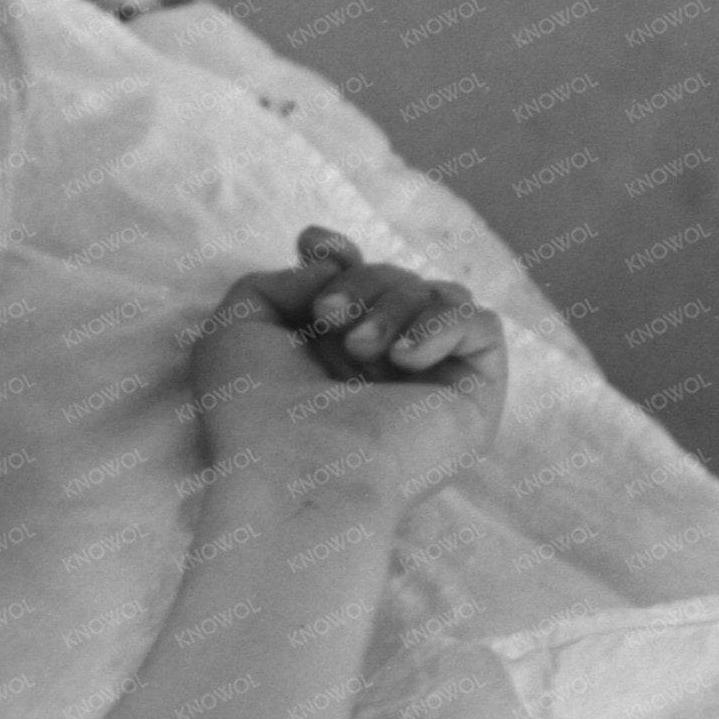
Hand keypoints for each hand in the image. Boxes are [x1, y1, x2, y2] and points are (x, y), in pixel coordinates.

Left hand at [188, 226, 507, 511]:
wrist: (299, 473)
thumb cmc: (256, 411)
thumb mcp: (238, 326)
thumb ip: (280, 280)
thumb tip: (337, 264)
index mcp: (329, 356)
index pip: (357, 283)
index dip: (341, 256)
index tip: (314, 244)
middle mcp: (381, 369)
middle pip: (394, 279)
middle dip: (361, 283)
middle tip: (329, 318)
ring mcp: (430, 384)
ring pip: (438, 294)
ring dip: (394, 306)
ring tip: (361, 350)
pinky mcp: (473, 398)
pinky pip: (481, 324)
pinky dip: (441, 327)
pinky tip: (403, 361)